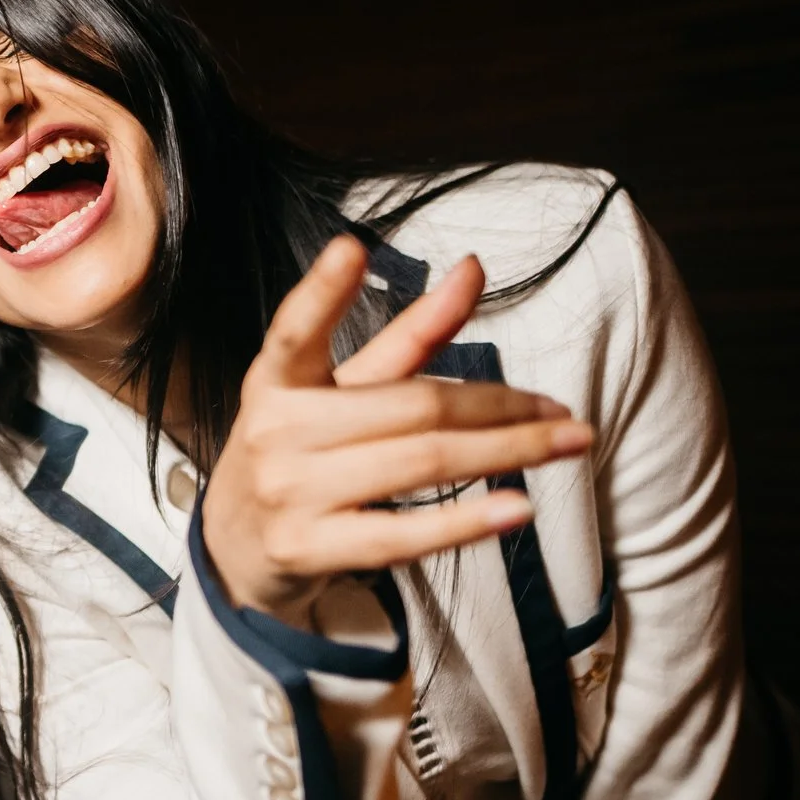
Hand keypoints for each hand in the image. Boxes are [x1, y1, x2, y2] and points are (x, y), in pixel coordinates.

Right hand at [200, 236, 594, 614]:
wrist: (235, 547)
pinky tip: (518, 508)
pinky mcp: (310, 549)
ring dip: (506, 453)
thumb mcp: (340, 389)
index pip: (295, 330)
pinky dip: (466, 522)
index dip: (322, 291)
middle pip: (411, 407)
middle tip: (560, 410)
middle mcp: (277, 431)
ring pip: (420, 463)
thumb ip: (409, 334)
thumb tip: (472, 269)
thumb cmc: (301, 452)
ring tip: (565, 444)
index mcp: (278, 379)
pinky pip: (401, 535)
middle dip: (499, 407)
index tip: (351, 249)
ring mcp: (291, 494)